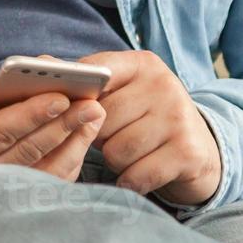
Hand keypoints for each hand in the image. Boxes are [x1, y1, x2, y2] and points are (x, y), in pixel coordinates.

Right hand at [0, 78, 103, 184]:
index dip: (28, 115)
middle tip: (91, 104)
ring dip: (71, 144)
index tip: (58, 95)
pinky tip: (81, 137)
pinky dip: (65, 161)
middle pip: (25, 153)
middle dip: (61, 127)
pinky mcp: (0, 191)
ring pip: (39, 172)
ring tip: (94, 116)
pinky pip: (40, 180)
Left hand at [78, 49, 221, 205]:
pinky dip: (129, 181)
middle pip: (100, 117)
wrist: (202, 151)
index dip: (74, 92)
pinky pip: (135, 174)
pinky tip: (138, 173)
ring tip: (129, 152)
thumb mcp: (123, 93)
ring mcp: (178, 118)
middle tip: (112, 137)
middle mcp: (163, 85)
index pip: (94, 70)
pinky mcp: (187, 152)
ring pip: (115, 149)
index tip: (63, 106)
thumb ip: (86, 81)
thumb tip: (40, 61)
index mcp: (142, 64)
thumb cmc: (146, 120)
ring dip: (114, 160)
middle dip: (97, 135)